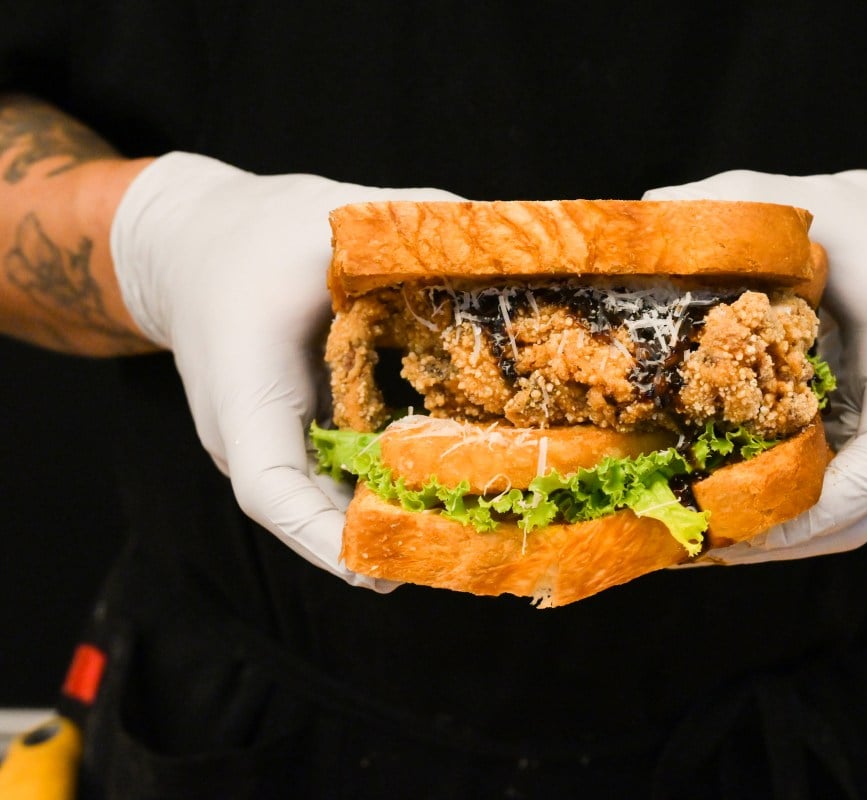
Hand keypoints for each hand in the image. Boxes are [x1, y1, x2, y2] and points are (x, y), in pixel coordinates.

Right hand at [111, 153, 461, 588]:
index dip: (321, 535)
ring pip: (317, 504)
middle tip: (450, 558)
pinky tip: (440, 492)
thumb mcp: (327, 212)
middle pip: (303, 512)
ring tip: (457, 540)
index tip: (374, 570)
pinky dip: (378, 489)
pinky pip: (329, 478)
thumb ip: (405, 217)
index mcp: (244, 385)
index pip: (270, 484)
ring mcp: (262, 440)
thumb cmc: (255, 233)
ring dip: (380, 523)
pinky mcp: (285, 436)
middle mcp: (246, 432)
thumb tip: (489, 231)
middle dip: (371, 542)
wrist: (191, 246)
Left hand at [644, 166, 866, 563]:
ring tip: (688, 539)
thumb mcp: (824, 201)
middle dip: (768, 539)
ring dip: (769, 539)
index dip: (814, 498)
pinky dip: (779, 515)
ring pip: (843, 522)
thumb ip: (744, 198)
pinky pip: (833, 499)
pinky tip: (717, 504)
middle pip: (854, 517)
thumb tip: (651, 213)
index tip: (733, 506)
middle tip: (682, 539)